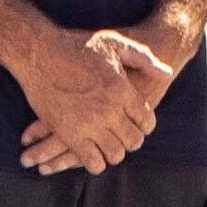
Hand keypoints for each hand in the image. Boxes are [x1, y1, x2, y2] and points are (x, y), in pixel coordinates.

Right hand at [15, 24, 166, 174]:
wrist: (38, 51)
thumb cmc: (77, 45)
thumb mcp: (116, 43)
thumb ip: (144, 58)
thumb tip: (167, 72)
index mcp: (122, 90)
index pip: (147, 121)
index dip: (145, 126)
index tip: (137, 124)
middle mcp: (108, 110)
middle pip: (133, 141)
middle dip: (131, 141)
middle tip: (123, 137)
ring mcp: (88, 124)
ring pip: (114, 154)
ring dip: (113, 153)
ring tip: (109, 146)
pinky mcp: (68, 134)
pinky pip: (90, 161)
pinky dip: (95, 163)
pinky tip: (92, 155)